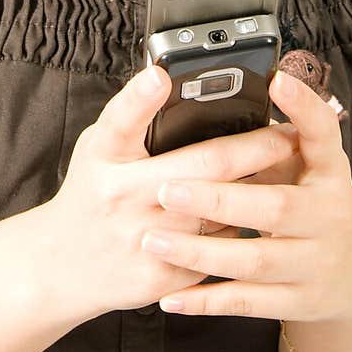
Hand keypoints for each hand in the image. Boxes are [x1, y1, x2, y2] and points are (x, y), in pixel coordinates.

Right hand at [43, 63, 299, 318]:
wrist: (65, 269)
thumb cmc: (92, 194)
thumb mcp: (100, 148)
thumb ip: (132, 119)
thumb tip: (172, 81)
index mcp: (103, 157)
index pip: (120, 121)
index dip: (139, 97)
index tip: (160, 76)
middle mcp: (120, 197)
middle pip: (200, 167)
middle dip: (252, 147)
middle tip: (286, 133)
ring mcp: (141, 239)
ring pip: (219, 210)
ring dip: (257, 189)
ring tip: (286, 171)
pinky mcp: (160, 276)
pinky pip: (216, 248)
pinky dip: (239, 228)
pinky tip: (255, 215)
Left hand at [141, 68, 351, 321]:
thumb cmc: (310, 201)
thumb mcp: (306, 163)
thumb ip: (275, 135)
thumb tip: (230, 95)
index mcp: (330, 172)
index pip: (323, 134)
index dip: (304, 107)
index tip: (275, 81)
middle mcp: (329, 216)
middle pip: (274, 208)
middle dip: (218, 200)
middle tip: (164, 189)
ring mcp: (315, 264)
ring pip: (253, 261)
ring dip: (200, 252)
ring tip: (152, 239)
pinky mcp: (297, 301)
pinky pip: (246, 302)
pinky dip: (206, 301)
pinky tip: (170, 298)